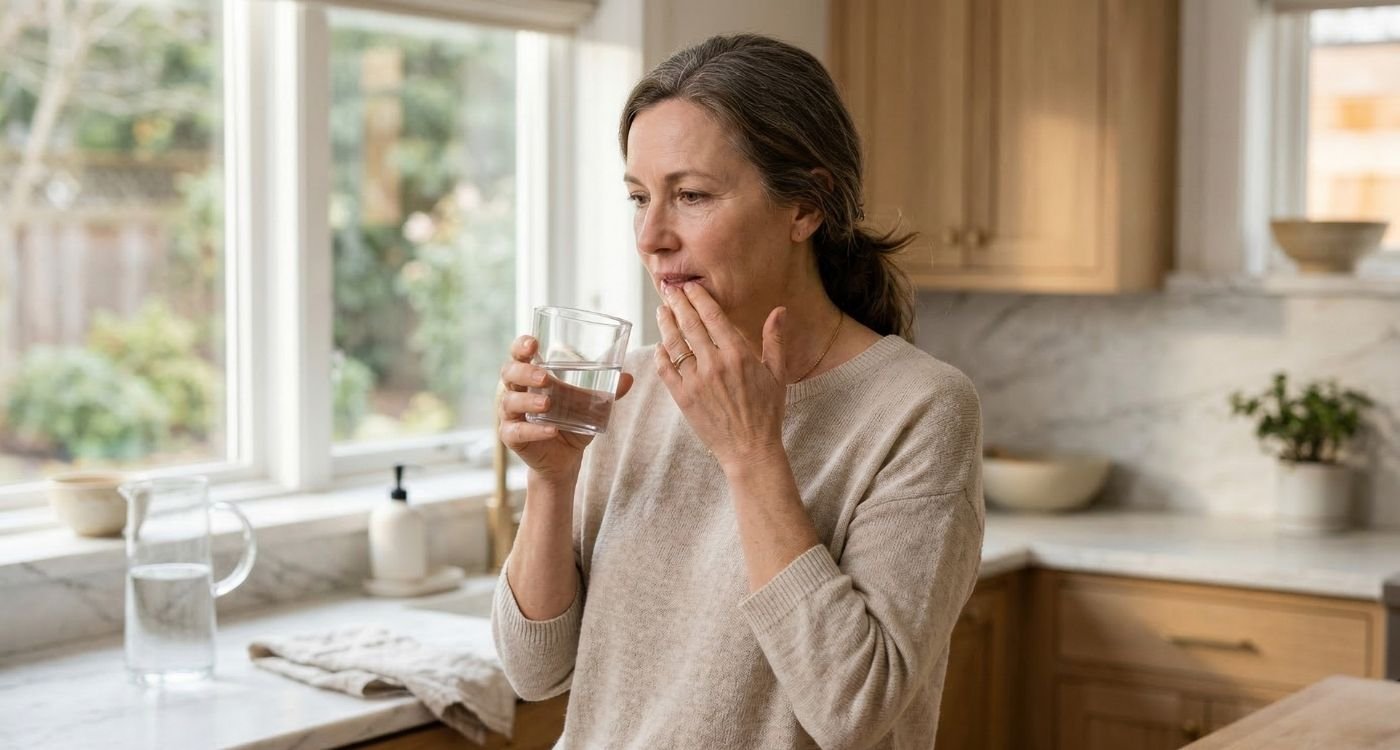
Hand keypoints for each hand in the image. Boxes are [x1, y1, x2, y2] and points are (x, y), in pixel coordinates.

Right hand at [498, 335, 634, 483]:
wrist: (565, 458)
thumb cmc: (571, 421)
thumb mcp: (590, 405)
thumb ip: (607, 392)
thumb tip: (629, 378)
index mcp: (529, 376)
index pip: (518, 355)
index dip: (520, 347)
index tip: (533, 343)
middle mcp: (514, 391)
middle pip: (509, 374)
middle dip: (525, 372)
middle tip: (545, 377)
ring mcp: (510, 414)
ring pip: (510, 402)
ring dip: (529, 401)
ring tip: (548, 404)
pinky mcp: (511, 437)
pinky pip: (517, 432)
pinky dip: (534, 430)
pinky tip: (551, 430)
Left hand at [655, 283, 786, 470]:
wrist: (750, 449)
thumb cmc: (767, 413)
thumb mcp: (777, 374)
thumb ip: (775, 340)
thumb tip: (780, 310)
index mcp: (738, 354)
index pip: (713, 316)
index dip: (699, 298)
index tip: (690, 286)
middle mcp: (715, 364)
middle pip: (690, 324)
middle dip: (678, 303)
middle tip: (669, 288)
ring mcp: (696, 381)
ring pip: (675, 344)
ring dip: (666, 324)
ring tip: (661, 310)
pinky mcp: (683, 398)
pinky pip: (666, 371)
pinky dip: (660, 355)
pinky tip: (658, 345)